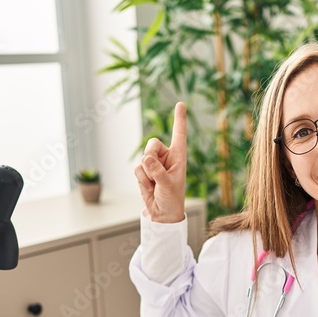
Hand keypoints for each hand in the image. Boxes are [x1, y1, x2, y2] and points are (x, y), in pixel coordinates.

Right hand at [135, 102, 186, 223]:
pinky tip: (150, 187)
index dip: (179, 119)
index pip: (179, 135)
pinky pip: (136, 169)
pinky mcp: (143, 170)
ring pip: (142, 158)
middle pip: (152, 143)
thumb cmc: (172, 199)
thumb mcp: (168, 185)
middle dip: (151, 158)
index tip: (181, 103)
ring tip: (156, 185)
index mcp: (178, 157)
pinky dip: (141, 180)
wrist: (162, 212)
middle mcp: (166, 157)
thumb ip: (157, 172)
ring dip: (147, 174)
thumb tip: (146, 159)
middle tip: (157, 175)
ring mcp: (153, 163)